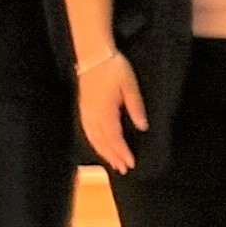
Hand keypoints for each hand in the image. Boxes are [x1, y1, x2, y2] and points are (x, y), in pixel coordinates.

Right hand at [76, 53, 145, 174]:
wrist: (93, 57)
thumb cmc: (115, 69)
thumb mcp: (130, 86)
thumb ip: (136, 107)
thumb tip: (142, 127)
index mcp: (106, 110)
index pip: (114, 137)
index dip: (122, 152)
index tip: (130, 163)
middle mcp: (93, 115)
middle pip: (103, 142)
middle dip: (113, 157)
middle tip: (123, 169)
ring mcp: (86, 113)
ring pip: (93, 139)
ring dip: (103, 153)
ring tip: (113, 164)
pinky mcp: (83, 110)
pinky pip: (87, 132)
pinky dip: (94, 143)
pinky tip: (99, 148)